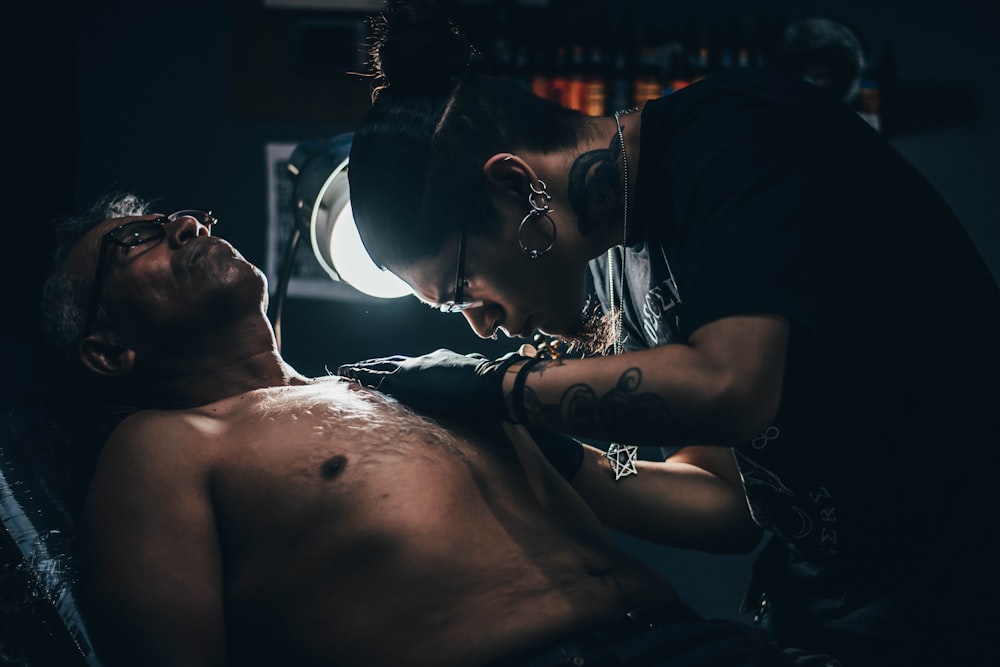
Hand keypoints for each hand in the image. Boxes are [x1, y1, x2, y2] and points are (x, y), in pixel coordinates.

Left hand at [337, 348, 526, 418]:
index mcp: (440, 362)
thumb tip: (475, 392)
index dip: (398, 368)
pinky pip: (376, 375)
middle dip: (375, 365)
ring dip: (362, 369)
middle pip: (392, 361)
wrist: (490, 382)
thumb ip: (467, 386)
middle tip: (357, 368)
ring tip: (344, 371)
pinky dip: (360, 375)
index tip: (388, 371)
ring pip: (380, 366)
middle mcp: (424, 361)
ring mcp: (414, 368)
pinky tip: (346, 375)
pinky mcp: (406, 378)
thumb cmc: (489, 388)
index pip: (413, 365)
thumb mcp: (475, 385)